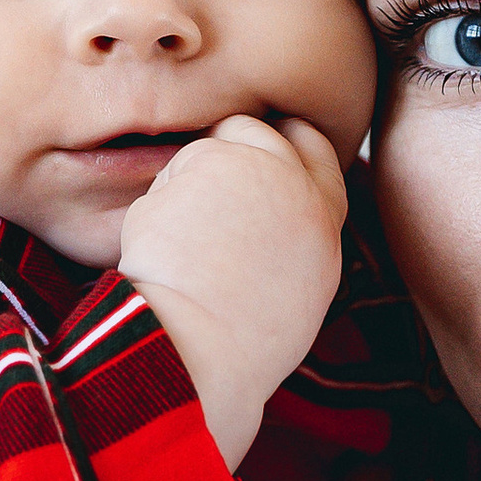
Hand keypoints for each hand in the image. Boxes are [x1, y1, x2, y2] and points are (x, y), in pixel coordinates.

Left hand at [117, 114, 347, 470]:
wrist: (202, 348)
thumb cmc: (237, 344)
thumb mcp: (295, 291)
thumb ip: (291, 238)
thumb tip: (260, 214)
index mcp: (323, 224)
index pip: (315, 150)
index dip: (285, 142)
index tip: (258, 155)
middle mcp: (297, 187)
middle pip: (258, 131)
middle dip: (227, 147)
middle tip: (201, 185)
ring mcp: (253, 169)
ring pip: (207, 148)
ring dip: (187, 183)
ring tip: (183, 246)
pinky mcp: (205, 165)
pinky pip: (167, 178)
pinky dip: (157, 209)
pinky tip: (160, 249)